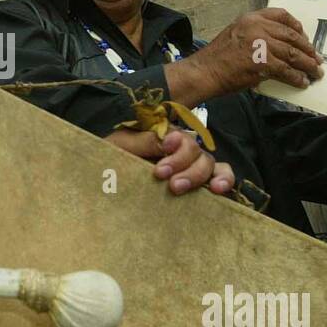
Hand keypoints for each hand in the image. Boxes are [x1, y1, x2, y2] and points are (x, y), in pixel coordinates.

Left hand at [105, 127, 235, 196]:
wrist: (102, 187)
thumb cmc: (109, 164)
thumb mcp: (120, 148)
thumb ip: (143, 142)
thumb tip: (168, 140)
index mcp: (161, 138)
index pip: (181, 135)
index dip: (177, 143)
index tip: (166, 148)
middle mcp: (178, 152)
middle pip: (195, 150)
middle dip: (183, 162)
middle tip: (163, 177)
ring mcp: (189, 169)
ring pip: (209, 164)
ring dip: (199, 175)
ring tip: (180, 187)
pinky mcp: (196, 188)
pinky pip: (218, 178)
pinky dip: (223, 181)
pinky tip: (217, 191)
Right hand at [175, 8, 323, 101]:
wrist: (205, 71)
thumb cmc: (217, 57)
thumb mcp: (235, 34)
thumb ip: (256, 34)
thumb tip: (278, 46)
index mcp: (251, 18)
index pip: (281, 15)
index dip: (297, 26)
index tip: (304, 35)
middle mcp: (258, 27)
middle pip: (292, 36)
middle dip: (308, 48)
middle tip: (316, 58)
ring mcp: (262, 44)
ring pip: (293, 54)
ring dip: (307, 65)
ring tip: (315, 72)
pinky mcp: (264, 63)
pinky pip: (287, 70)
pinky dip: (296, 77)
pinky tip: (302, 82)